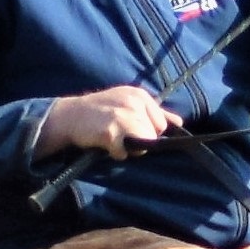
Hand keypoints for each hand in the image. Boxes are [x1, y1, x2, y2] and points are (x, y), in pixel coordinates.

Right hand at [37, 84, 180, 160]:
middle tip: (120, 133)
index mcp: (140, 95)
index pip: (161, 124)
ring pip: (143, 144)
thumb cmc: (101, 110)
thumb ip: (155, 112)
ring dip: (129, 147)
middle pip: (153, 135)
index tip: (131, 128)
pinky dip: (116, 153)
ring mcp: (122, 117)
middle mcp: (133, 103)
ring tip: (114, 138)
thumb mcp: (129, 103)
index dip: (148, 130)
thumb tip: (179, 122)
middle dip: (139, 139)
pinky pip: (124, 152)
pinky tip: (105, 143)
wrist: (70, 115)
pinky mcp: (111, 132)